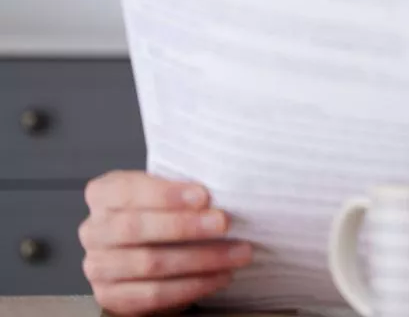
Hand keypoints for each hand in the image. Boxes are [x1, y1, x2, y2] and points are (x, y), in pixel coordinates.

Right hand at [79, 170, 253, 314]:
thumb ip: (182, 192)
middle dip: (185, 226)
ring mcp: (98, 266)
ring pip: (149, 263)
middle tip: (224, 223)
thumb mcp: (167, 194)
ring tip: (236, 252)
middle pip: (135, 228)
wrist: (149, 256)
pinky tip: (219, 276)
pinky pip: (153, 294)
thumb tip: (223, 191)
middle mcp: (93, 230)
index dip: (165, 194)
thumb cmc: (162, 215)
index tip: (203, 196)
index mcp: (103, 195)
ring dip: (200, 258)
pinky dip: (192, 285)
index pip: (127, 190)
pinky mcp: (110, 296)